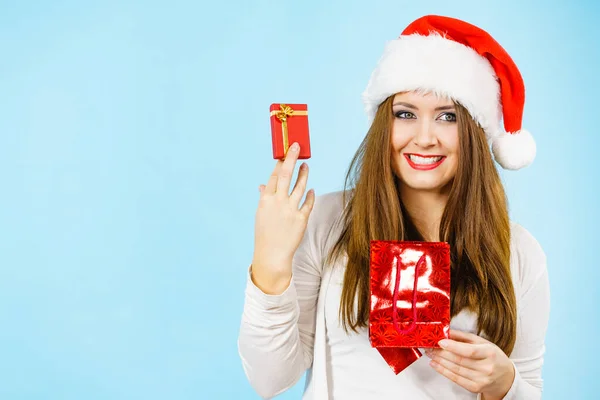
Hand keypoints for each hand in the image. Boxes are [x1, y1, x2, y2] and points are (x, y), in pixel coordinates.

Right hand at [251, 142, 315, 293]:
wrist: (272, 255)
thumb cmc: (265, 234)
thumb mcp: (261, 214)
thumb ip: (265, 198)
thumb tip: (263, 185)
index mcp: (265, 200)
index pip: (273, 176)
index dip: (279, 162)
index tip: (284, 152)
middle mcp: (277, 202)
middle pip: (285, 175)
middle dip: (291, 158)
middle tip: (296, 146)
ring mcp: (290, 210)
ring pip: (300, 186)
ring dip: (304, 174)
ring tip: (306, 165)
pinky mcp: (301, 219)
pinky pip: (308, 202)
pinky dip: (311, 195)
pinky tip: (312, 189)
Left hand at [425, 330, 514, 398]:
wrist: (505, 377)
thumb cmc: (492, 356)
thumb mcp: (482, 342)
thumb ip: (463, 336)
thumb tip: (445, 330)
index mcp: (489, 353)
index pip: (469, 351)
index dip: (453, 347)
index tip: (440, 341)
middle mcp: (487, 368)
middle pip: (459, 360)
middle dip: (441, 353)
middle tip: (429, 346)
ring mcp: (481, 380)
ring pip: (455, 370)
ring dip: (439, 361)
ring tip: (429, 354)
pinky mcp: (475, 388)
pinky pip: (456, 379)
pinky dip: (443, 371)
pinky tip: (435, 364)